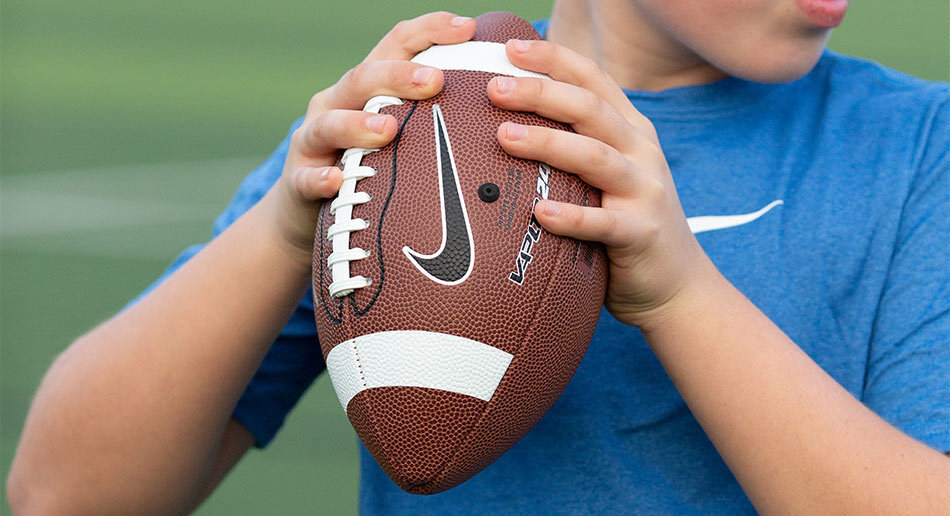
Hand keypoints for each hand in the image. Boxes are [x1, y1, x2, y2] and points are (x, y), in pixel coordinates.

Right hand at [264, 12, 476, 263]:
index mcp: (367, 87)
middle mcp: (336, 104)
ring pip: (331, 123)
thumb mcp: (400, 139)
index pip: (396, 45)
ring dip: (360, 124)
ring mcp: (313, 142)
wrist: (308, 218)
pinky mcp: (298, 182)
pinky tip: (336, 180)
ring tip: (389, 129)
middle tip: (435, 80)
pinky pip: (307, 179)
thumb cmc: (370, 172)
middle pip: (365, 77)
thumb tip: (507, 116)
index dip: (430, 31)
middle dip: (399, 75)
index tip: (469, 28)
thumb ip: (436, 121)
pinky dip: (321, 178)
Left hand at [488, 39, 717, 328]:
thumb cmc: (625, 224)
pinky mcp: (641, 233)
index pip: (592, 80)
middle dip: (540, 92)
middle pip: (589, 109)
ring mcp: (645, 191)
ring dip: (548, 143)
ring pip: (594, 156)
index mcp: (629, 131)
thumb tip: (505, 127)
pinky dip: (571, 216)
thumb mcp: (608, 175)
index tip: (511, 47)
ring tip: (504, 136)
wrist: (678, 284)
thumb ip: (574, 147)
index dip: (553, 59)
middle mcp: (640, 152)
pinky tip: (539, 212)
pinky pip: (603, 223)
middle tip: (495, 89)